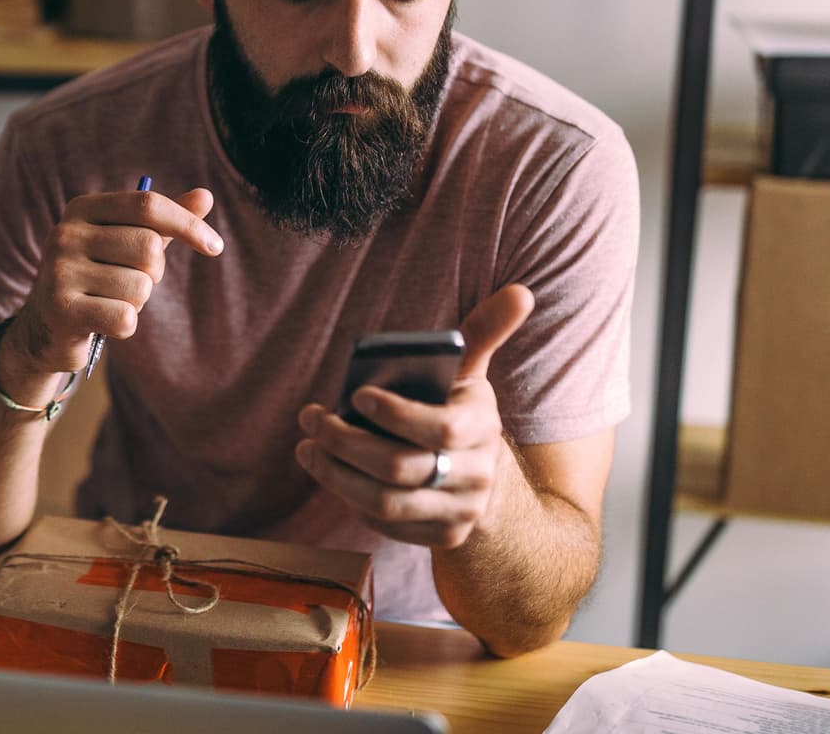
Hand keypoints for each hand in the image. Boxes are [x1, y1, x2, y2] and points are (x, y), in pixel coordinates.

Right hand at [2, 187, 221, 401]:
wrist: (45, 327)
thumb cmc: (97, 277)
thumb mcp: (127, 242)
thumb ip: (164, 221)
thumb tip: (205, 196)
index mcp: (82, 209)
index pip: (147, 204)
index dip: (188, 224)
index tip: (215, 247)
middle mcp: (65, 234)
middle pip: (149, 247)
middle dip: (154, 272)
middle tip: (130, 282)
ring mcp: (59, 272)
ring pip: (141, 286)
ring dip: (137, 301)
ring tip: (109, 301)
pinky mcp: (62, 310)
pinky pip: (126, 318)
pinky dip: (126, 325)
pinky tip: (103, 322)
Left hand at [294, 284, 533, 547]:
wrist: (488, 483)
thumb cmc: (461, 412)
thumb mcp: (470, 376)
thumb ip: (483, 333)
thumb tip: (520, 292)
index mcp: (482, 426)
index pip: (440, 429)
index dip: (395, 415)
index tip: (355, 394)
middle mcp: (477, 474)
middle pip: (401, 469)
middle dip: (346, 444)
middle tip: (312, 420)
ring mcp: (460, 512)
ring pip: (385, 504)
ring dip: (337, 475)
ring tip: (309, 449)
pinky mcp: (440, 537)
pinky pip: (384, 526)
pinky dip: (351, 499)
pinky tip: (333, 474)